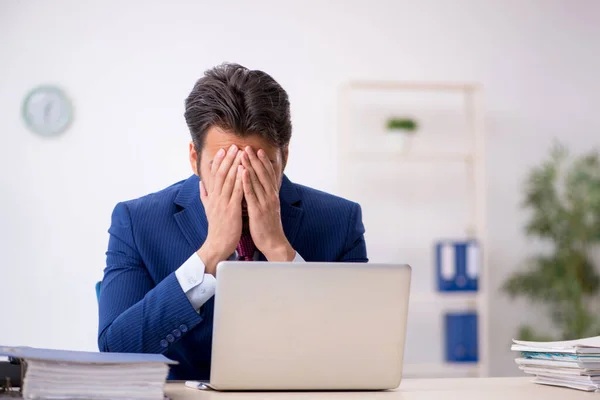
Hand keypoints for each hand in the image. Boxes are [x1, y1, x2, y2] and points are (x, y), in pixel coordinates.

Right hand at [197, 144, 243, 274]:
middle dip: (228, 159)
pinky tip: (245, 171)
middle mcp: (216, 198)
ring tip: (240, 153)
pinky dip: (240, 181)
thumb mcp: (208, 210)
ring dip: (234, 165)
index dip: (219, 162)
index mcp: (212, 197)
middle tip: (233, 146)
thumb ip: (205, 196)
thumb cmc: (216, 228)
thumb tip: (201, 185)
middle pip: (221, 174)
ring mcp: (223, 203)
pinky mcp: (231, 210)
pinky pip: (236, 193)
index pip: (214, 175)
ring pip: (228, 181)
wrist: (216, 245)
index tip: (223, 150)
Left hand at [240, 146, 295, 261]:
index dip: (263, 161)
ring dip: (250, 166)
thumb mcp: (268, 208)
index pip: (269, 174)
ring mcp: (265, 202)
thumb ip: (265, 197)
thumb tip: (260, 188)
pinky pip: (252, 193)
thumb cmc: (268, 226)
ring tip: (243, 154)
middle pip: (263, 174)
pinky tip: (242, 172)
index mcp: (272, 195)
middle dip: (255, 159)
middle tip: (248, 147)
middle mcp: (271, 196)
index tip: (258, 150)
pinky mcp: (258, 210)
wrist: (274, 243)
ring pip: (257, 180)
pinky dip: (247, 181)